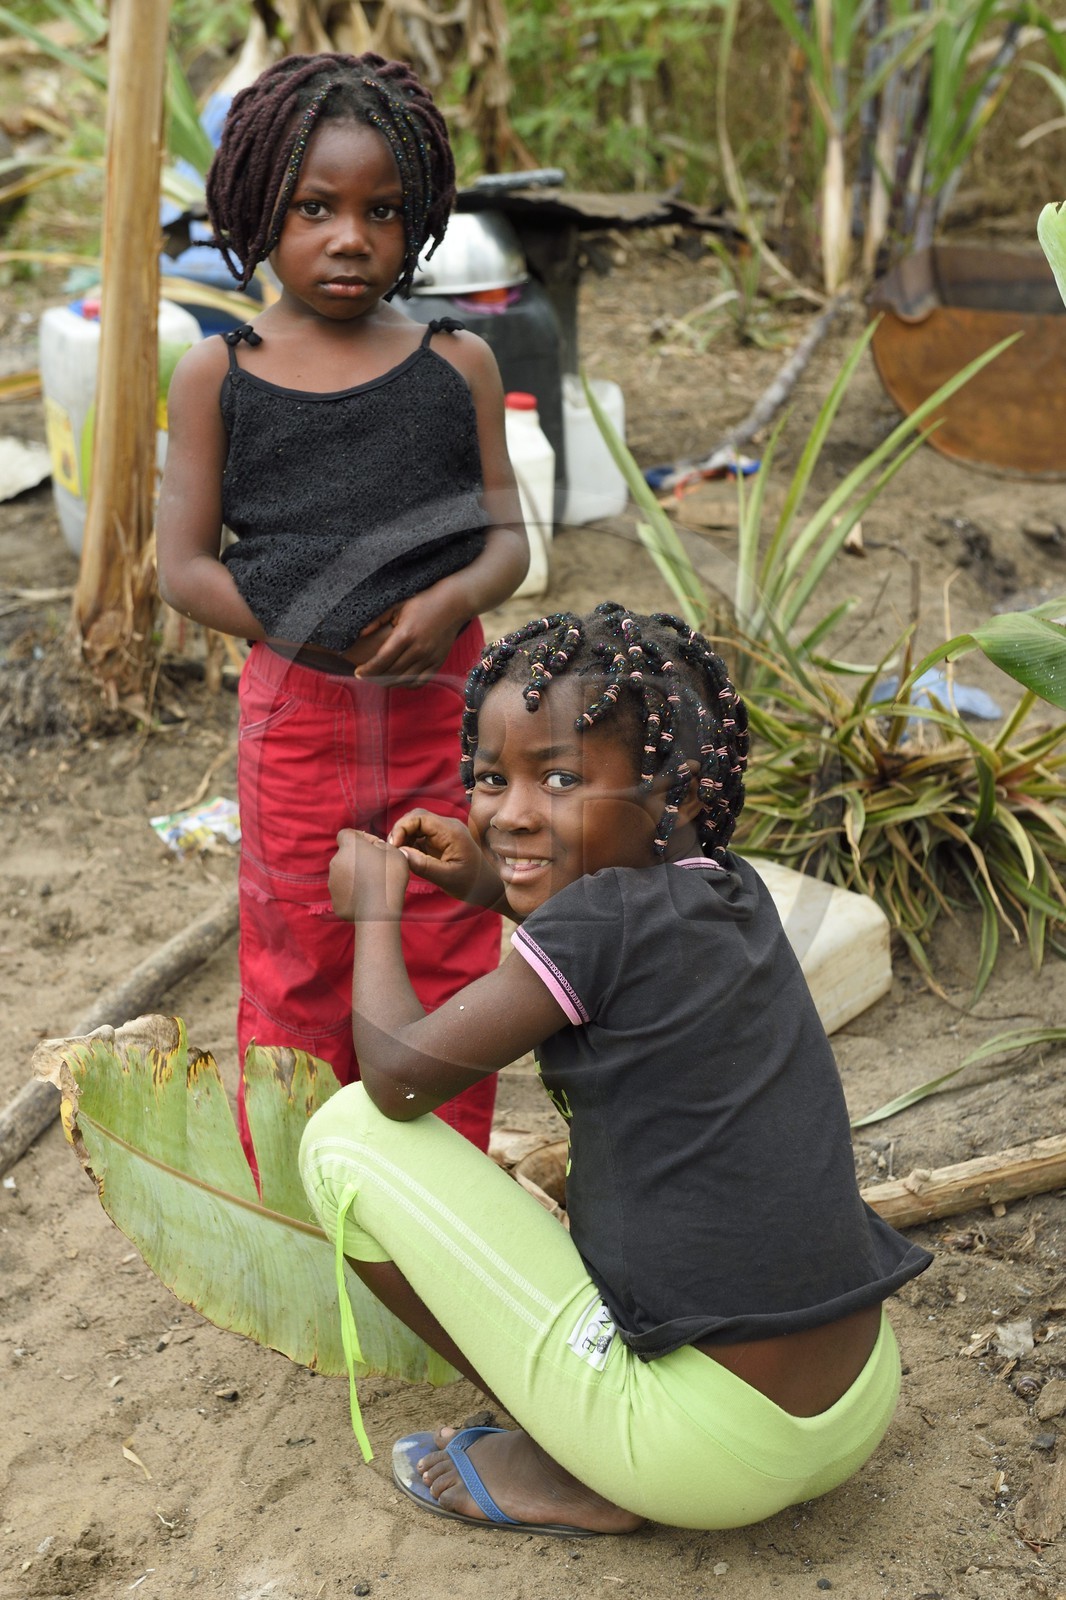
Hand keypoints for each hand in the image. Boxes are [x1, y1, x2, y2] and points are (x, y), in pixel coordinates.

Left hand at [328, 828, 410, 922]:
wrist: (379, 911)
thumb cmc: (389, 878)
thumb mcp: (394, 852)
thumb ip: (382, 845)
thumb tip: (377, 847)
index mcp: (349, 847)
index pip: (347, 834)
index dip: (360, 838)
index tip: (375, 847)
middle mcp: (336, 862)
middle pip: (346, 856)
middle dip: (359, 859)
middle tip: (378, 868)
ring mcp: (333, 883)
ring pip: (345, 875)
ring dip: (356, 877)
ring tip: (374, 886)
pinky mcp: (335, 901)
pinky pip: (345, 893)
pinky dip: (354, 894)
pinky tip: (369, 899)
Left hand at [353, 583, 466, 685]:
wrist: (453, 604)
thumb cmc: (422, 603)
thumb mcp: (397, 607)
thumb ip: (377, 621)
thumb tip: (359, 634)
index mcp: (405, 634)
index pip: (382, 660)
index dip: (368, 670)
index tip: (358, 672)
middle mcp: (418, 649)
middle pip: (391, 672)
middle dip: (375, 677)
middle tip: (366, 676)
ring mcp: (429, 657)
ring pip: (405, 679)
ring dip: (389, 683)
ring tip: (379, 679)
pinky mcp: (438, 662)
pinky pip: (421, 681)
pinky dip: (408, 685)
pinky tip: (399, 681)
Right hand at [388, 810, 502, 907]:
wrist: (488, 887)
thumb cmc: (472, 884)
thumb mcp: (448, 878)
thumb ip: (424, 866)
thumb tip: (400, 854)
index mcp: (451, 831)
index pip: (419, 817)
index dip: (402, 828)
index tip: (394, 847)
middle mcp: (447, 827)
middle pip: (415, 818)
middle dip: (400, 831)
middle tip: (392, 852)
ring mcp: (443, 833)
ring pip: (416, 826)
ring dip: (404, 837)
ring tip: (399, 856)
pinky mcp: (440, 842)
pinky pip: (420, 836)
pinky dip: (409, 844)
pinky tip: (407, 858)